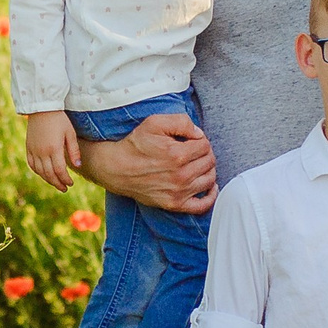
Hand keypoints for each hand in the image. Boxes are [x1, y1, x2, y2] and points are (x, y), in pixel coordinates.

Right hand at [24, 111, 78, 191]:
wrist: (42, 107)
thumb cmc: (59, 119)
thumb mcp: (70, 133)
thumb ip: (74, 150)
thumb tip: (78, 165)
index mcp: (54, 148)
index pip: (60, 171)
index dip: (65, 179)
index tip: (71, 183)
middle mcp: (42, 152)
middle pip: (49, 174)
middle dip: (58, 183)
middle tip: (64, 188)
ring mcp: (33, 150)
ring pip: (40, 171)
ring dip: (48, 180)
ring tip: (56, 183)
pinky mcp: (28, 147)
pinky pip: (31, 164)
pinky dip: (38, 172)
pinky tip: (44, 174)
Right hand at [75, 112, 216, 213]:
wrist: (116, 168)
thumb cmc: (135, 144)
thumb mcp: (154, 123)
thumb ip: (181, 122)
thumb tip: (199, 134)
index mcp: (178, 154)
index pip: (205, 145)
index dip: (200, 140)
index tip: (190, 140)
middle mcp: (181, 175)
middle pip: (209, 162)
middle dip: (205, 153)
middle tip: (194, 150)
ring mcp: (179, 192)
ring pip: (209, 179)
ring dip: (208, 170)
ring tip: (198, 164)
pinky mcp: (175, 204)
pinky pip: (202, 205)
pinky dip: (210, 195)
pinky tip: (209, 186)